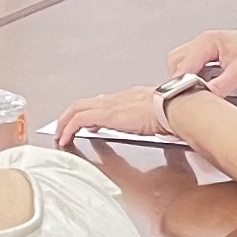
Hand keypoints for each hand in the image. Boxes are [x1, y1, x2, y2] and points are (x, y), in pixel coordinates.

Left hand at [50, 85, 173, 148]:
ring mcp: (111, 104)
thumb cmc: (175, 113)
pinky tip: (65, 139)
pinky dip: (69, 128)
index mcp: (133, 98)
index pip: (106, 102)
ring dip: (66, 121)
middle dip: (71, 115)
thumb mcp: (162, 119)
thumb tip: (163, 131)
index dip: (93, 111)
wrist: (176, 107)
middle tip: (64, 127)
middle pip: (87, 102)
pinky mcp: (106, 113)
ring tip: (60, 134)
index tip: (87, 123)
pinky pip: (79, 119)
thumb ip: (156, 124)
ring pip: (78, 107)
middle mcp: (119, 98)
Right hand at [164, 26, 236, 94]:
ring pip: (185, 61)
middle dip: (179, 78)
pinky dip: (196, 74)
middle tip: (187, 94)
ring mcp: (210, 45)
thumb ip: (218, 87)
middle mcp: (207, 40)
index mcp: (209, 41)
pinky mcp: (215, 52)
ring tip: (196, 89)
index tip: (181, 96)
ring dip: (187, 76)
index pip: (183, 64)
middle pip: (177, 60)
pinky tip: (205, 84)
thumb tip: (203, 98)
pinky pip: (196, 63)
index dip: (181, 82)